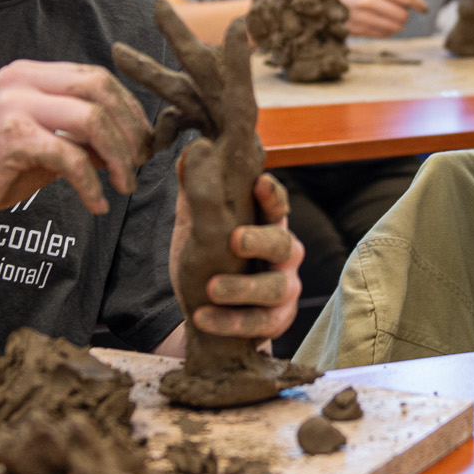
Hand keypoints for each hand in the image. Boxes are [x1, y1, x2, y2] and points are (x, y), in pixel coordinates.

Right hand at [0, 60, 151, 231]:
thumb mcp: (47, 147)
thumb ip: (83, 137)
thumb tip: (134, 145)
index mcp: (30, 73)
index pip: (97, 77)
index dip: (129, 108)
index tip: (144, 142)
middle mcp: (21, 79)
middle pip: (100, 89)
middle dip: (130, 129)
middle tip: (140, 164)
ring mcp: (13, 105)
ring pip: (92, 119)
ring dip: (119, 157)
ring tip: (124, 185)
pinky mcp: (10, 138)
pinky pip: (70, 156)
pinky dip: (91, 184)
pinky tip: (96, 204)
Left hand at [171, 169, 303, 338]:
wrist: (211, 319)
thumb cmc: (213, 264)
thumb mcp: (200, 229)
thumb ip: (198, 194)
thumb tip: (189, 151)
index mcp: (266, 225)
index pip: (277, 205)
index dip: (271, 195)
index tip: (259, 182)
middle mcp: (283, 254)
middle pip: (284, 242)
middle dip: (260, 240)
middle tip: (234, 239)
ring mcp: (284, 288)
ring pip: (276, 286)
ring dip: (243, 287)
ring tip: (212, 288)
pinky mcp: (277, 319)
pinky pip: (261, 323)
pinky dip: (231, 321)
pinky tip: (202, 316)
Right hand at [334, 0, 429, 36]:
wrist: (322, 0)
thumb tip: (415, 5)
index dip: (419, 4)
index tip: (424, 9)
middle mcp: (369, 0)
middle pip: (403, 15)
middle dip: (405, 17)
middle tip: (400, 14)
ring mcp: (363, 16)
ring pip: (395, 27)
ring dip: (397, 26)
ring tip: (389, 20)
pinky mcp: (358, 29)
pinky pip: (383, 35)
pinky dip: (387, 32)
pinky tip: (381, 26)